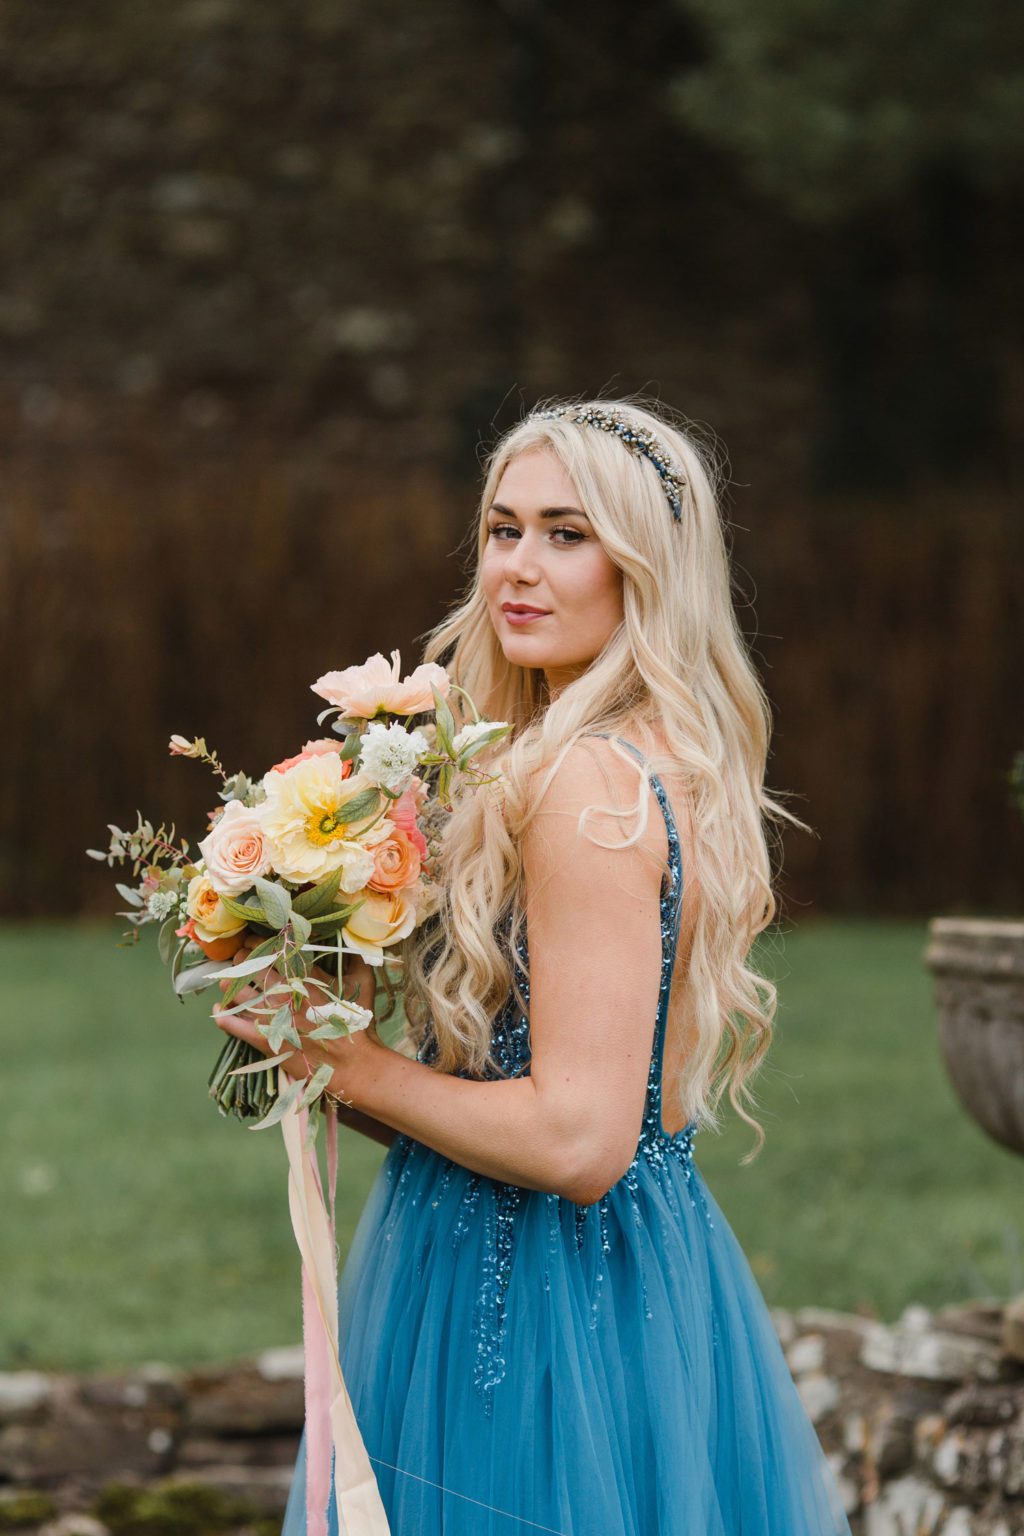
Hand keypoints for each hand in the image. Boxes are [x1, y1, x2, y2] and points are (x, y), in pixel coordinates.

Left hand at [212, 939, 380, 1102]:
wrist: (354, 1064)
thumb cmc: (358, 1024)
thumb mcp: (363, 984)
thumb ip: (356, 960)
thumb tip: (354, 942)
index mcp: (305, 973)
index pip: (270, 948)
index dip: (256, 943)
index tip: (253, 945)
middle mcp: (285, 990)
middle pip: (248, 965)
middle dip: (240, 961)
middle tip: (240, 964)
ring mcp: (272, 1014)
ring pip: (235, 990)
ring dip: (229, 985)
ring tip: (229, 985)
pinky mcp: (263, 1039)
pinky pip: (231, 1023)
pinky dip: (221, 1014)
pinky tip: (220, 1010)